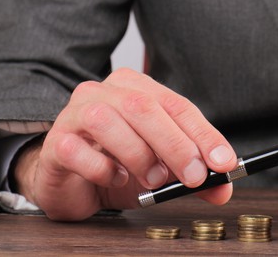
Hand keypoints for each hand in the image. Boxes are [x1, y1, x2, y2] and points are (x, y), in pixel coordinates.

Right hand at [14, 68, 237, 220]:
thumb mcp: (163, 169)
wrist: (73, 182)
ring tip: (152, 180)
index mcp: (136, 88)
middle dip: (175, 145)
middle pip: (144, 108)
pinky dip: (102, 169)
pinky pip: (76, 150)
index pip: (177, 105)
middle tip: (194, 177)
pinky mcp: (55, 142)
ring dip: (138, 155)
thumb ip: (192, 174)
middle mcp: (105, 92)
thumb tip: (223, 188)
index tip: (223, 162)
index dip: (203, 134)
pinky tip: (114, 178)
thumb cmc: (118, 165)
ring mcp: (75, 114)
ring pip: (107, 121)